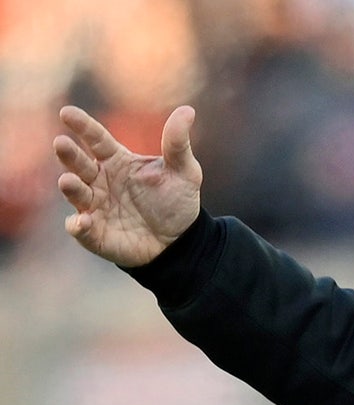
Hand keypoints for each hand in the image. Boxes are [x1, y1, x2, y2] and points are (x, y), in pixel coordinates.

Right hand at [53, 105, 202, 266]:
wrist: (181, 241)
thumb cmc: (177, 201)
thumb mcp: (185, 171)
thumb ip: (178, 143)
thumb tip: (187, 110)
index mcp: (117, 161)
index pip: (97, 139)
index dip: (82, 126)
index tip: (68, 112)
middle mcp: (100, 181)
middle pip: (79, 163)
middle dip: (68, 154)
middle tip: (61, 143)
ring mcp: (95, 207)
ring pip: (76, 193)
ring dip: (70, 187)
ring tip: (67, 180)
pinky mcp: (95, 233)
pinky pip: (82, 229)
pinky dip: (79, 226)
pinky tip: (82, 222)